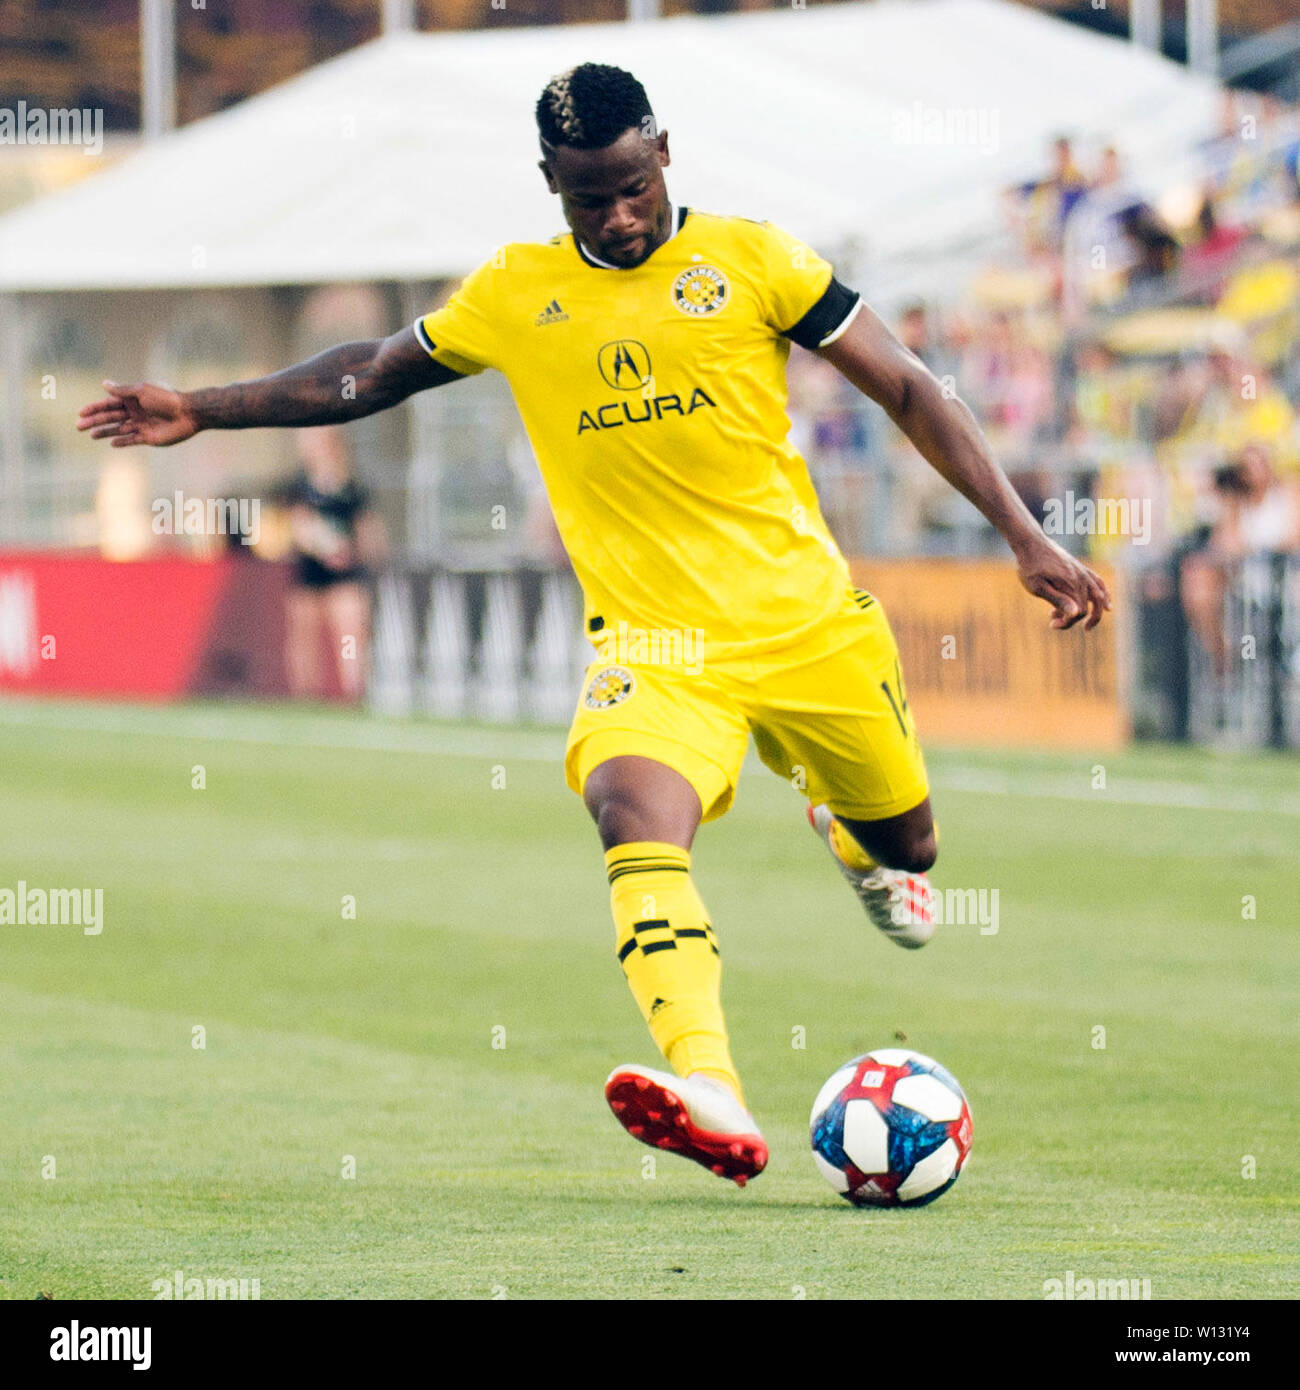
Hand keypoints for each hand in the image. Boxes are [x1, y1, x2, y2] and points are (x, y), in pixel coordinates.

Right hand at [76, 380, 199, 447]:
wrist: (188, 413)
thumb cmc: (166, 398)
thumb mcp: (142, 391)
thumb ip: (123, 391)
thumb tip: (103, 384)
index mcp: (133, 399)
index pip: (109, 403)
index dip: (95, 408)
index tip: (80, 412)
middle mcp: (135, 412)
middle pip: (111, 417)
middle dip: (95, 421)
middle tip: (78, 426)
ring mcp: (142, 425)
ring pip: (119, 429)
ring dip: (105, 431)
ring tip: (91, 435)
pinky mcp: (149, 437)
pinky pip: (132, 440)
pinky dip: (122, 441)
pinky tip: (112, 443)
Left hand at [1014, 533, 1111, 630]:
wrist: (1030, 543)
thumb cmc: (1030, 566)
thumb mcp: (1037, 587)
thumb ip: (1058, 600)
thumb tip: (1076, 614)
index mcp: (1071, 586)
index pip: (1079, 612)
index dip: (1067, 622)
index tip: (1051, 623)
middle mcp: (1081, 579)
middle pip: (1088, 607)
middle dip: (1074, 620)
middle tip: (1056, 624)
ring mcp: (1083, 573)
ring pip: (1099, 596)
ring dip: (1094, 612)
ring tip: (1088, 626)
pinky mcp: (1080, 568)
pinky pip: (1098, 583)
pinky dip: (1104, 595)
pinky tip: (1106, 603)